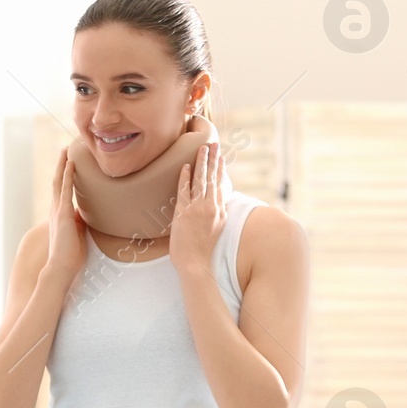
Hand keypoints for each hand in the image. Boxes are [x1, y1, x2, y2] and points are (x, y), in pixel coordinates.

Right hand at [43, 147, 87, 281]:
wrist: (60, 268)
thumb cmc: (70, 256)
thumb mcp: (77, 234)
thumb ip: (79, 221)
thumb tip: (86, 213)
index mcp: (59, 215)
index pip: (61, 191)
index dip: (64, 176)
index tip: (68, 164)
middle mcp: (55, 210)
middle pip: (57, 182)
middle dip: (60, 165)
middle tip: (65, 150)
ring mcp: (57, 211)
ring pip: (59, 182)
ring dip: (62, 165)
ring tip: (66, 150)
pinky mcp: (62, 214)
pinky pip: (65, 190)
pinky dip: (67, 176)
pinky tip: (71, 164)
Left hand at [170, 139, 225, 273]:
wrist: (196, 264)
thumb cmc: (202, 251)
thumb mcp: (215, 230)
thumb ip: (216, 216)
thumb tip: (216, 206)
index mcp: (220, 211)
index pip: (221, 185)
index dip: (221, 170)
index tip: (222, 157)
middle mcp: (211, 207)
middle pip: (213, 178)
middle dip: (213, 159)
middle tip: (214, 143)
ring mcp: (198, 209)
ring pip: (201, 180)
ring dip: (202, 162)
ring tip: (203, 148)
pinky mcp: (184, 212)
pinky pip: (185, 191)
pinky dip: (185, 178)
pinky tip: (185, 166)